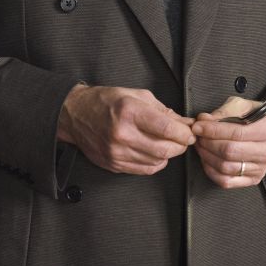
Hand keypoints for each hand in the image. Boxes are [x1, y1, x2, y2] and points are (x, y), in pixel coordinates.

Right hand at [56, 85, 194, 175]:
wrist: (75, 114)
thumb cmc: (106, 101)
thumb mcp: (137, 95)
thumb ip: (164, 111)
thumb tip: (185, 123)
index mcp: (129, 112)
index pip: (166, 129)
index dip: (185, 133)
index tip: (190, 132)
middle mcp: (122, 134)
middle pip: (164, 149)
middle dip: (181, 146)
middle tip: (184, 140)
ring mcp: (116, 152)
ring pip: (156, 162)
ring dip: (169, 155)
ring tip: (168, 144)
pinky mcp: (113, 164)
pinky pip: (144, 170)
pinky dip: (156, 163)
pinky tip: (154, 153)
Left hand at [191, 97, 265, 189]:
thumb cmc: (256, 118)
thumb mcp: (243, 106)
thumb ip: (223, 112)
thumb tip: (204, 120)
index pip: (236, 133)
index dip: (213, 130)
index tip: (198, 126)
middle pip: (230, 152)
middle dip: (208, 143)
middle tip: (198, 136)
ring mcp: (261, 168)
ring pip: (226, 167)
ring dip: (207, 156)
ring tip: (201, 146)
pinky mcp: (253, 179)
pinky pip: (226, 181)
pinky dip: (211, 171)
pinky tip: (207, 160)